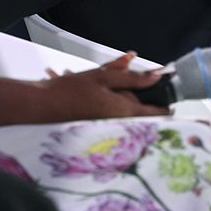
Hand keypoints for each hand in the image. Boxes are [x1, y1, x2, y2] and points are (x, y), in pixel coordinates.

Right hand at [33, 52, 168, 120]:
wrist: (40, 108)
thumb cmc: (69, 91)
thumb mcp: (101, 77)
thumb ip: (130, 76)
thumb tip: (156, 75)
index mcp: (124, 111)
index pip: (156, 113)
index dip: (166, 106)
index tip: (170, 100)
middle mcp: (119, 126)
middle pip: (140, 115)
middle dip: (138, 100)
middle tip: (124, 85)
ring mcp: (109, 133)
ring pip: (127, 119)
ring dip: (123, 106)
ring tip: (105, 93)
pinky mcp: (99, 135)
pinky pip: (114, 124)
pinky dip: (110, 113)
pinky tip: (96, 104)